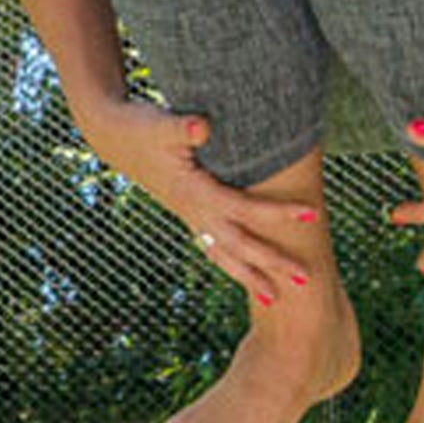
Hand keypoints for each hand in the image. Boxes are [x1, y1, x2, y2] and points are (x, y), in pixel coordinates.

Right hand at [77, 93, 317, 304]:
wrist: (112, 137)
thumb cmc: (141, 128)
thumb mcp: (160, 124)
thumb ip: (182, 127)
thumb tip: (202, 126)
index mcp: (194, 191)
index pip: (243, 207)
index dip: (277, 212)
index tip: (311, 214)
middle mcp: (193, 210)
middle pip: (238, 243)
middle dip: (271, 262)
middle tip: (306, 279)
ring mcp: (189, 216)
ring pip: (223, 253)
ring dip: (250, 274)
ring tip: (273, 298)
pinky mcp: (187, 212)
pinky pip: (212, 246)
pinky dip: (229, 262)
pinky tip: (242, 274)